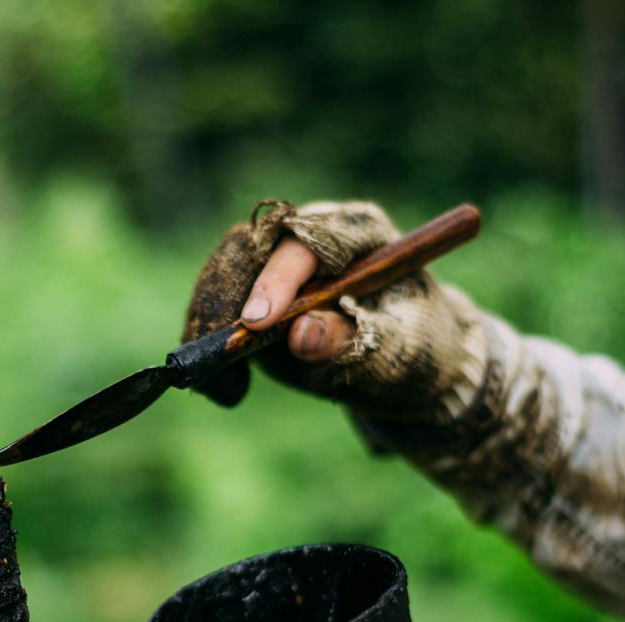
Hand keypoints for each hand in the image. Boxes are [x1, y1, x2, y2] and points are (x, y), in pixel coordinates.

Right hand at [182, 200, 487, 420]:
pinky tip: (221, 388)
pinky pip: (216, 300)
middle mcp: (313, 232)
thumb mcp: (399, 354)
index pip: (307, 238)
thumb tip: (300, 335)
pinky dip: (208, 339)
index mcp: (358, 231)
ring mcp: (280, 256)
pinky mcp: (256, 285)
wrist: (406, 362)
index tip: (256, 323)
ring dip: (208, 324)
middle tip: (218, 359)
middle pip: (250, 246)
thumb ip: (354, 341)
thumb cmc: (417, 351)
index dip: (277, 276)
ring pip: (223, 270)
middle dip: (225, 301)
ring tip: (220, 388)